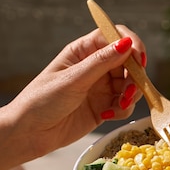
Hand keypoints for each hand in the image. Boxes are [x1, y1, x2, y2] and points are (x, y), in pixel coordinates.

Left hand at [6, 27, 144, 156]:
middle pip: (129, 62)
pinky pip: (124, 104)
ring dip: (131, 95)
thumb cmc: (42, 100)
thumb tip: (127, 43)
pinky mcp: (104, 106)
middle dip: (135, 76)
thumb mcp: (73, 79)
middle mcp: (95, 66)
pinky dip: (122, 110)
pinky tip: (106, 116)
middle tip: (130, 93)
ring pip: (131, 84)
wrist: (29, 133)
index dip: (132, 45)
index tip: (140, 60)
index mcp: (83, 50)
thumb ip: (101, 62)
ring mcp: (101, 87)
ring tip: (119, 106)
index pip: (116, 36)